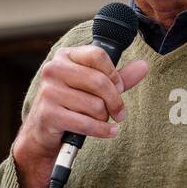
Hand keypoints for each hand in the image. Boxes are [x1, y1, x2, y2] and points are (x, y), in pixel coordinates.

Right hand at [12, 45, 148, 187]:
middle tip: (119, 113)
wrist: (42, 132)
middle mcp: (53, 70)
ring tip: (101, 120)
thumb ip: (119, 77)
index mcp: (65, 56)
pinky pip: (86, 123)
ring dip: (104, 118)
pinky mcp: (49, 114)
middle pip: (99, 81)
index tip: (119, 87)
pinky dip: (102, 130)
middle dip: (115, 101)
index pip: (98, 55)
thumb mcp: (94, 87)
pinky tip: (109, 132)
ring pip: (95, 105)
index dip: (114, 74)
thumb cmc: (71, 104)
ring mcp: (49, 92)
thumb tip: (144, 66)